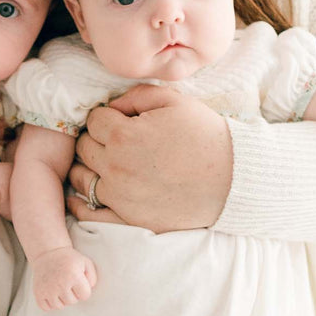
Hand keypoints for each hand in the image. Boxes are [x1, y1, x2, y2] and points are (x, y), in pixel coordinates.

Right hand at [31, 246, 97, 310]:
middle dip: (72, 294)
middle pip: (72, 302)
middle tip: (67, 282)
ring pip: (60, 306)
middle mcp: (60, 284)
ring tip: (59, 287)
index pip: (85, 296)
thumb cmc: (68, 259)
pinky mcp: (38, 293)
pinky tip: (51, 292)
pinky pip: (46, 308)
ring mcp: (48, 289)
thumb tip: (90, 289)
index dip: (83, 290)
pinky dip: (49, 303)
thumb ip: (92, 277)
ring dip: (61, 299)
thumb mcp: (85, 262)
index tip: (78, 282)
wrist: (48, 253)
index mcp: (73, 276)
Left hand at [65, 84, 232, 231]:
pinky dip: (81, 203)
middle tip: (114, 141)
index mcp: (123, 135)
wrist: (234, 179)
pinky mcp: (128, 219)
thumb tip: (112, 106)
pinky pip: (88, 212)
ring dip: (88, 167)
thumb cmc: (206, 136)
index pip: (94, 120)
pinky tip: (83, 196)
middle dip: (96, 140)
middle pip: (84, 148)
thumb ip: (136, 96)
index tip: (120, 121)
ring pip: (81, 177)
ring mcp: (119, 197)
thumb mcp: (174, 101)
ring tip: (107, 164)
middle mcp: (115, 167)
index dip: (106, 117)